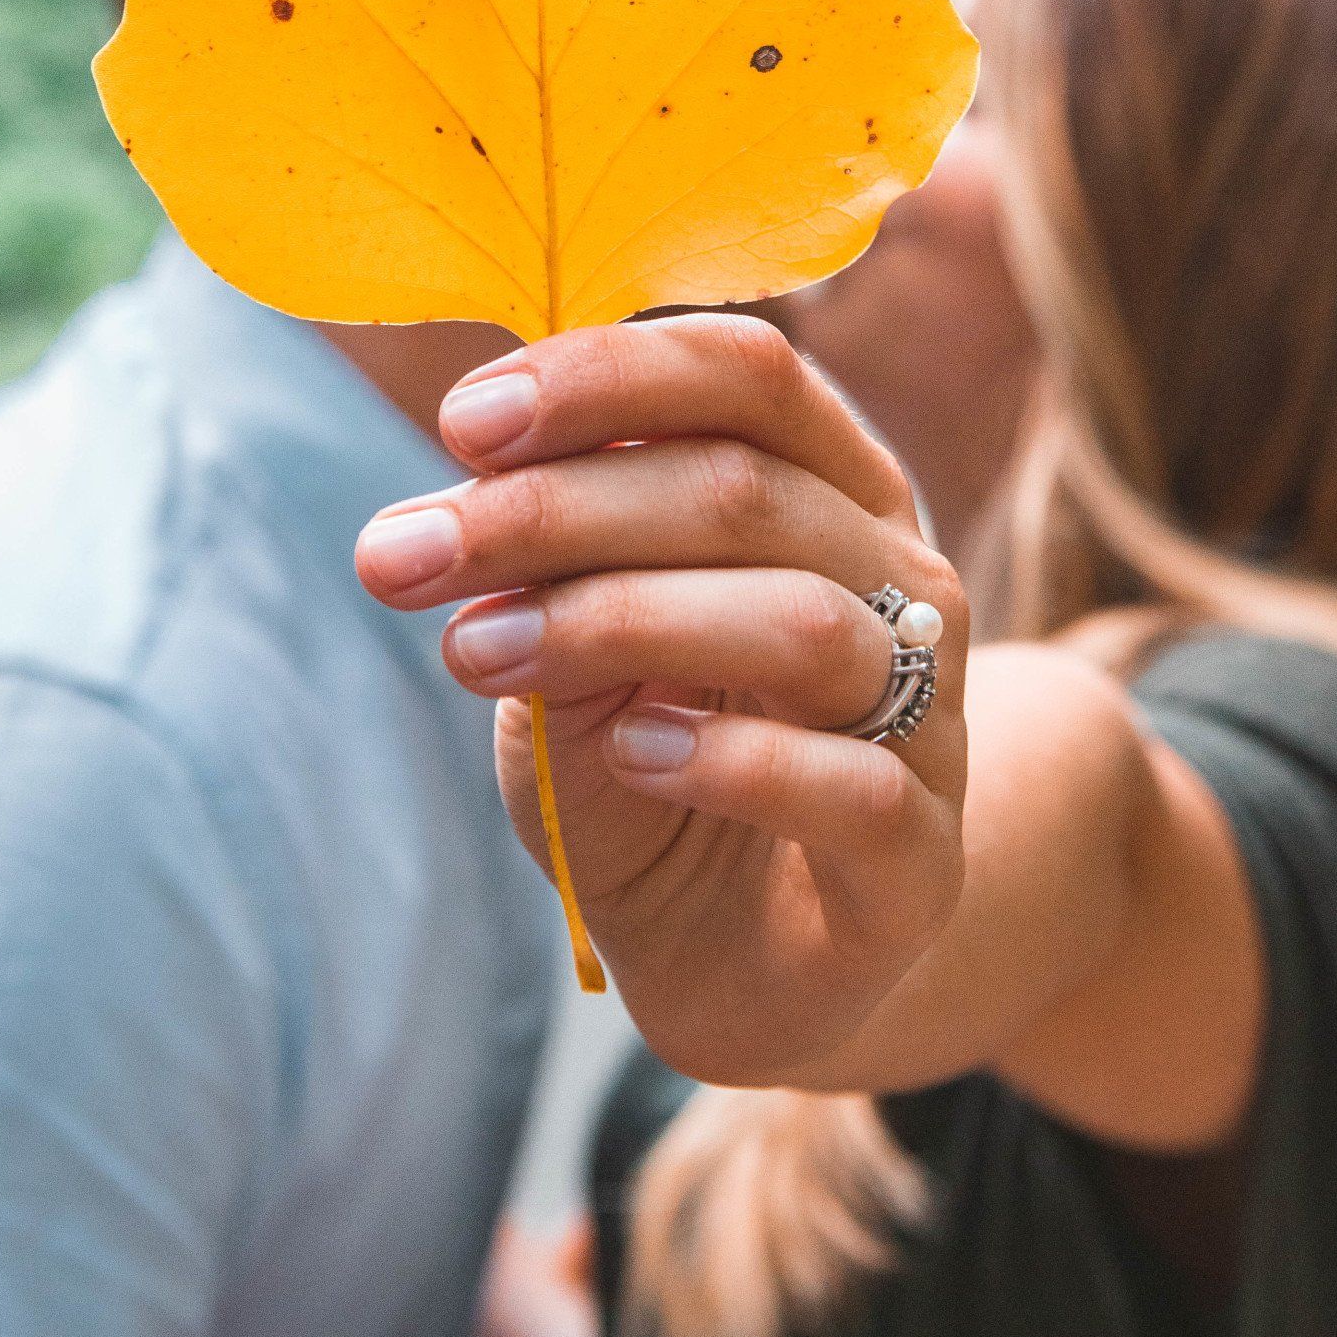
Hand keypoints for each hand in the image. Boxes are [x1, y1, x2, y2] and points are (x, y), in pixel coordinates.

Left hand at [356, 314, 968, 1082]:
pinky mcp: (922, 861)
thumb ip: (549, 575)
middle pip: (747, 489)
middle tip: (404, 557)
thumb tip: (442, 521)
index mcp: (830, 488)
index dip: (606, 375)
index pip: (747, 374)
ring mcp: (931, 718)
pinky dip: (726, 759)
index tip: (462, 423)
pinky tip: (628, 751)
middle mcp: (902, 580)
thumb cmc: (652, 766)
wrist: (736, 962)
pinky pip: (849, 784)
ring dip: (614, 620)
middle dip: (554, 509)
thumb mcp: (578, 652)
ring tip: (476, 653)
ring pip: (799, 619)